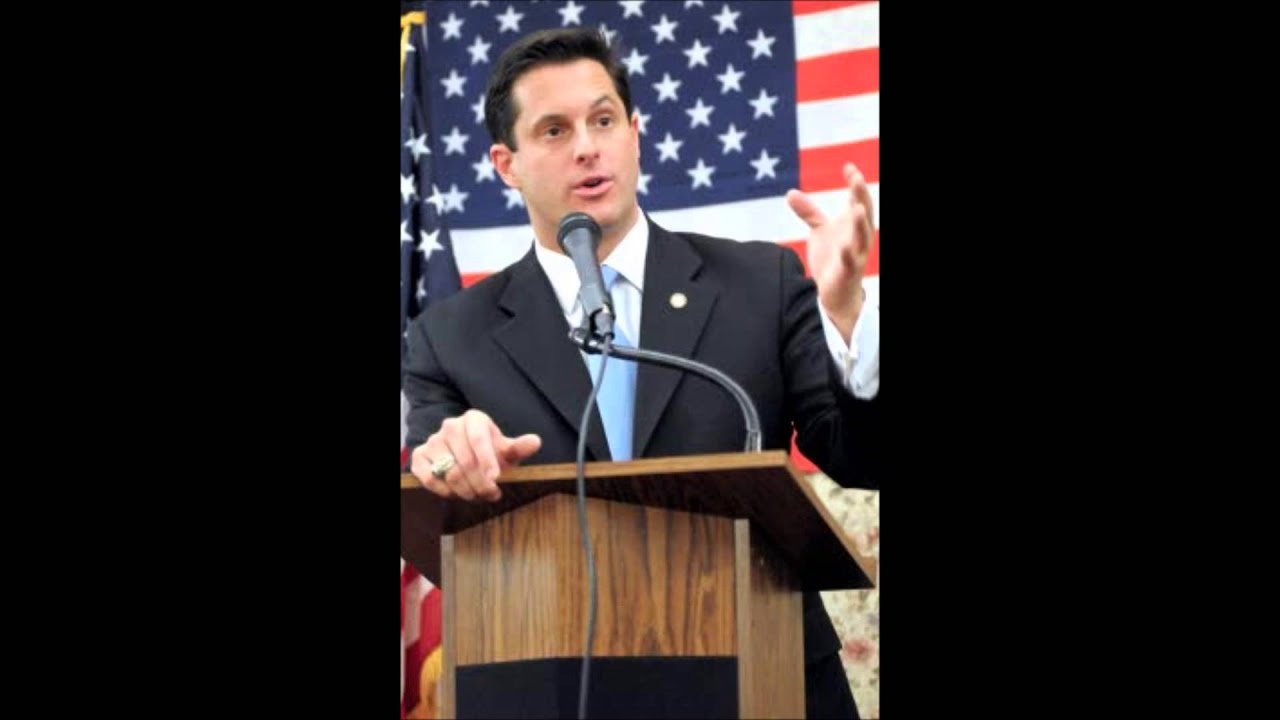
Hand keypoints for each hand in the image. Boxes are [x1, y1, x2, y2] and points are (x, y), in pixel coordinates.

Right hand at [410, 409, 541, 501]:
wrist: (465, 454)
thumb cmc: (490, 453)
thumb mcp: (506, 450)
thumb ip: (519, 447)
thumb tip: (535, 442)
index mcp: (473, 419)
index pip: (478, 440)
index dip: (487, 461)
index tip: (495, 479)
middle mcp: (450, 426)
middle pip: (465, 461)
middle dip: (480, 483)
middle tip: (491, 494)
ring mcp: (433, 440)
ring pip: (449, 472)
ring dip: (465, 490)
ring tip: (477, 495)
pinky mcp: (420, 456)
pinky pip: (429, 478)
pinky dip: (443, 491)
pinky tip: (455, 494)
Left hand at [785, 162, 874, 342]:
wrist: (835, 291)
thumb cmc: (832, 258)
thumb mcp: (820, 231)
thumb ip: (809, 212)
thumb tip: (790, 192)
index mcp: (854, 224)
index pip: (858, 199)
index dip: (855, 183)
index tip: (848, 166)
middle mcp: (859, 237)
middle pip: (865, 213)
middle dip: (862, 195)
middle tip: (857, 179)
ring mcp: (856, 254)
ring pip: (863, 236)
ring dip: (861, 223)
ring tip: (857, 208)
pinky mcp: (849, 272)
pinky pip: (850, 262)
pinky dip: (848, 254)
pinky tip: (843, 246)